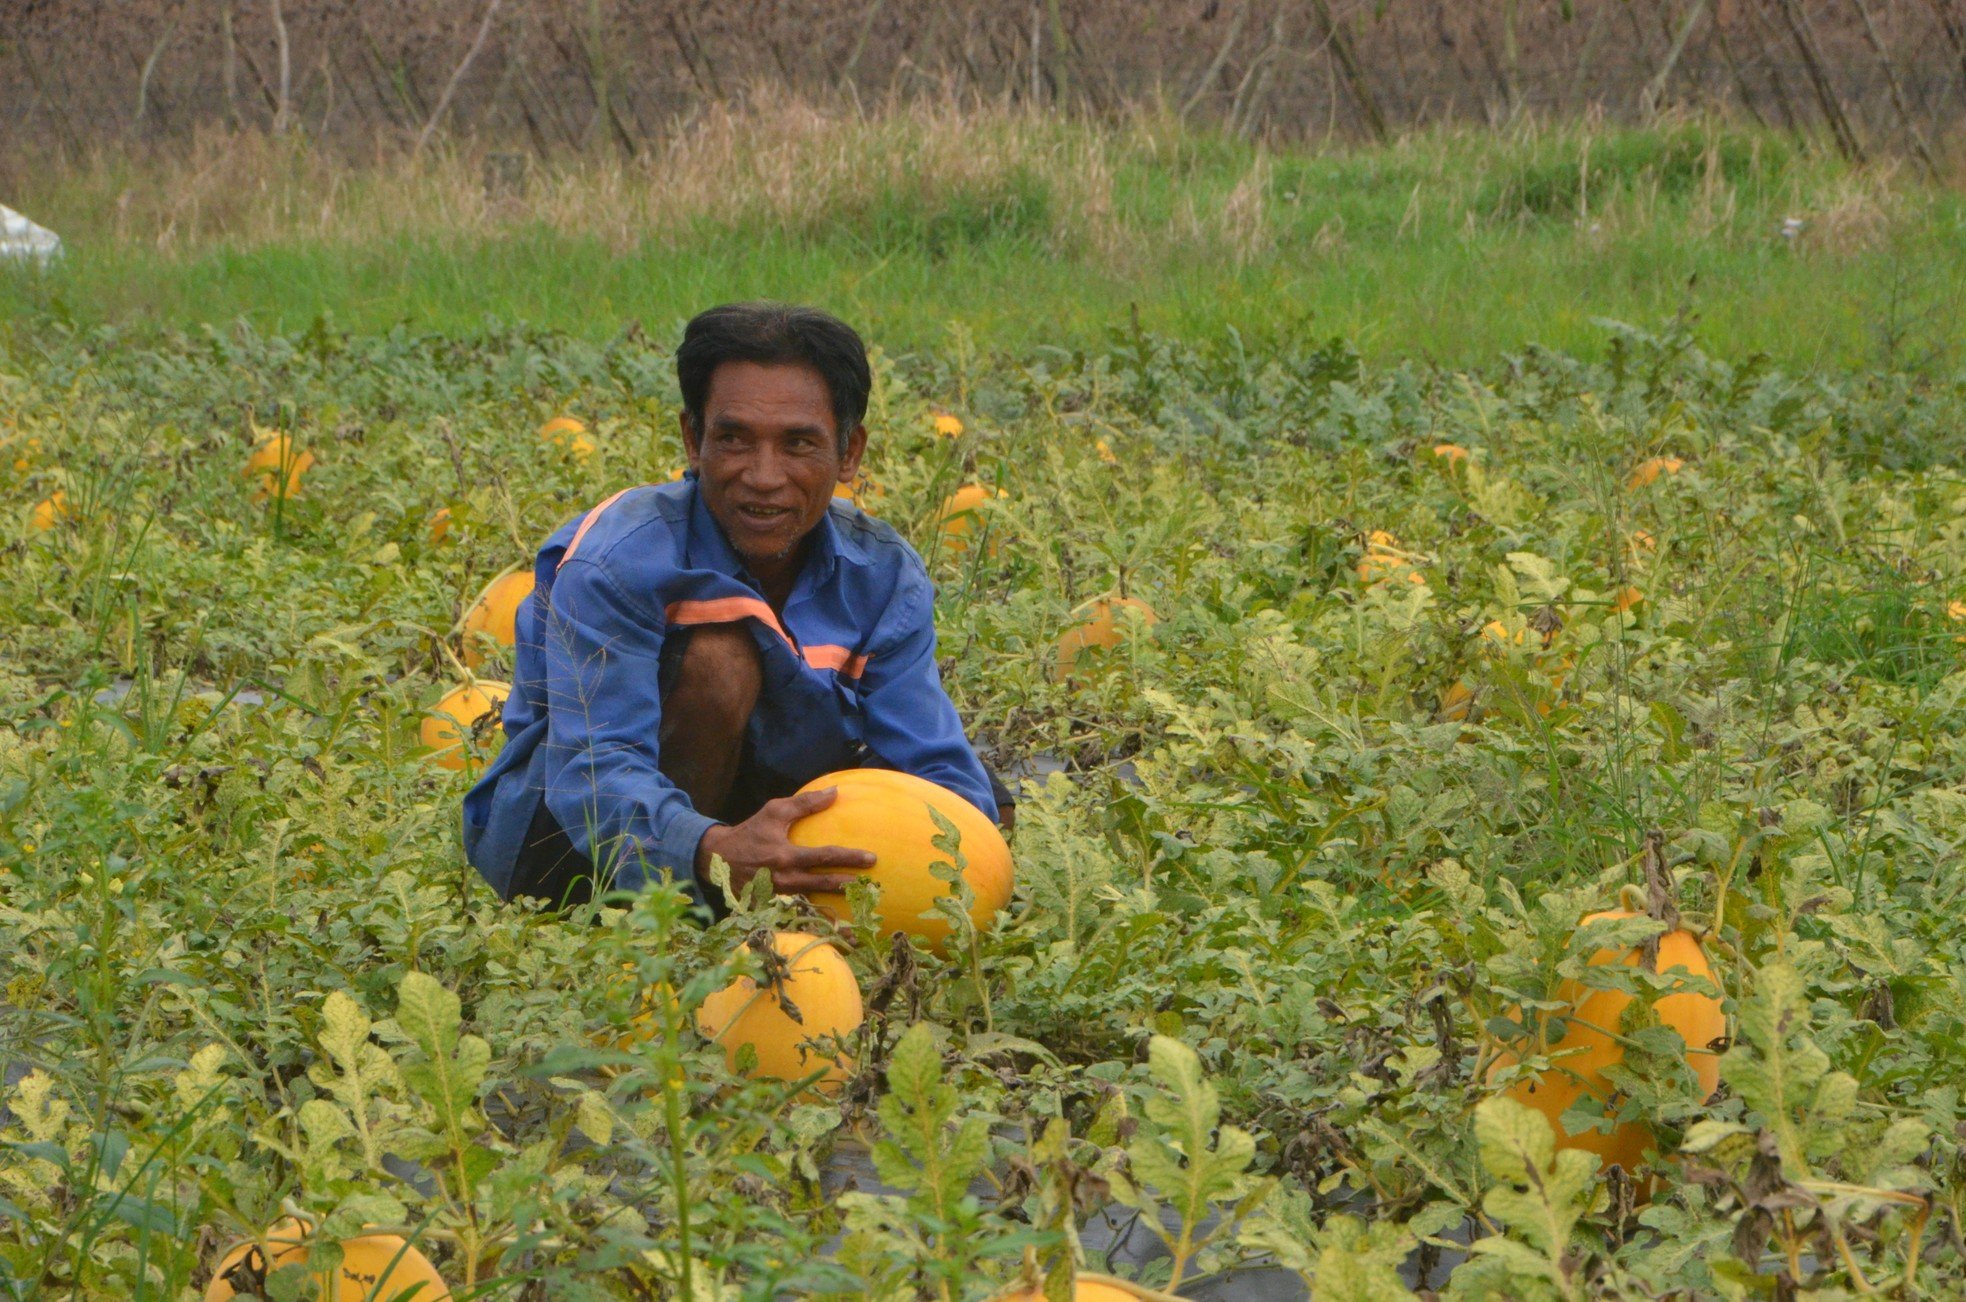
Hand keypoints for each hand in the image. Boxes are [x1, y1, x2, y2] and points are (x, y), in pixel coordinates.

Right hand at [695, 786, 875, 897]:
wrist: (719, 858)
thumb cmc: (751, 831)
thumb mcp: (775, 811)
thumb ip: (805, 803)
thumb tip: (835, 792)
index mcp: (785, 856)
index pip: (824, 858)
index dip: (849, 858)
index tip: (871, 859)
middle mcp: (783, 879)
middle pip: (823, 884)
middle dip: (849, 885)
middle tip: (872, 885)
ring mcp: (778, 896)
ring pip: (813, 900)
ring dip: (836, 901)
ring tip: (858, 901)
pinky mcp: (773, 905)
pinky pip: (800, 909)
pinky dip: (817, 913)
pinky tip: (836, 917)